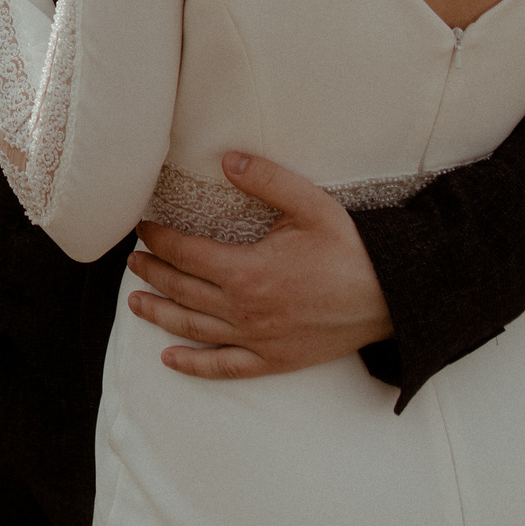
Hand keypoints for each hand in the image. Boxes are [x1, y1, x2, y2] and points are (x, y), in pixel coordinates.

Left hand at [126, 151, 395, 378]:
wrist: (391, 297)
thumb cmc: (350, 249)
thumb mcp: (310, 204)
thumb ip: (265, 178)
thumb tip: (226, 158)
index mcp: (247, 270)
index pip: (185, 253)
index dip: (159, 239)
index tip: (143, 229)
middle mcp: (244, 309)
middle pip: (182, 290)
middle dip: (153, 272)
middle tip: (133, 261)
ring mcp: (257, 338)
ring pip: (193, 328)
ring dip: (160, 314)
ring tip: (136, 302)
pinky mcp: (274, 360)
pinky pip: (225, 367)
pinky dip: (194, 365)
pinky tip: (170, 359)